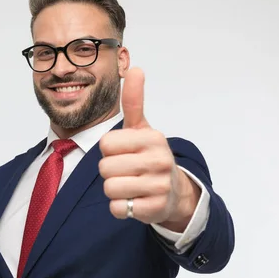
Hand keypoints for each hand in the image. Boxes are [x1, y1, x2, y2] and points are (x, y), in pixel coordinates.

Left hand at [98, 67, 195, 226]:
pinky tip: (133, 200)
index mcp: (153, 138)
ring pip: (110, 188)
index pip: (105, 144)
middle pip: (105, 168)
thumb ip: (134, 101)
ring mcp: (159, 186)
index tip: (123, 152)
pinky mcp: (154, 209)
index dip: (108, 150)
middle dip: (110, 171)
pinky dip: (120, 207)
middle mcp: (159, 161)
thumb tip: (135, 68)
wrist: (174, 191)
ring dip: (114, 189)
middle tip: (127, 171)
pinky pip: (118, 209)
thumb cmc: (150, 156)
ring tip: (130, 185)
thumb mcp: (142, 128)